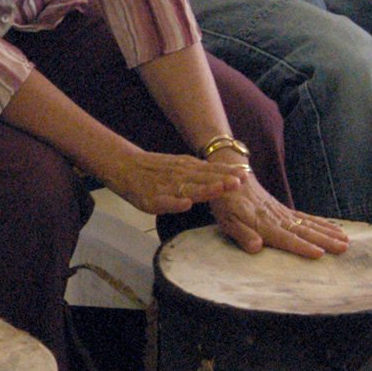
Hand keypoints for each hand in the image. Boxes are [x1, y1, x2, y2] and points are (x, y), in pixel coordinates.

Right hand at [96, 148, 244, 217]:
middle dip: (222, 180)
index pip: (211, 170)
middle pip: (203, 178)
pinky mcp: (152, 199)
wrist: (124, 166)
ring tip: (220, 189)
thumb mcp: (181, 166)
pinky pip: (165, 202)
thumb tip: (230, 175)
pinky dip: (175, 203)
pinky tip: (185, 204)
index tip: (246, 175)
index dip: (228, 172)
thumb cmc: (156, 170)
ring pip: (188, 188)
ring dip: (205, 189)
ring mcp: (166, 186)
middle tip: (239, 182)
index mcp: (188, 168)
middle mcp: (180, 175)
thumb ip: (202, 172)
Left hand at [208, 173, 349, 255]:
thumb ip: (242, 235)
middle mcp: (277, 218)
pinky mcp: (286, 210)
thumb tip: (257, 247)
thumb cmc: (226, 203)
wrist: (231, 177)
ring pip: (310, 224)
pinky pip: (307, 217)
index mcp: (263, 224)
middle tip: (344, 248)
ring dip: (328, 232)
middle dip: (325, 241)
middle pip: (304, 231)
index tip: (319, 253)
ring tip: (346, 240)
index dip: (302, 247)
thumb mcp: (227, 221)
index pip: (285, 238)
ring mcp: (284, 213)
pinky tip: (335, 229)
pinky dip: (322, 223)